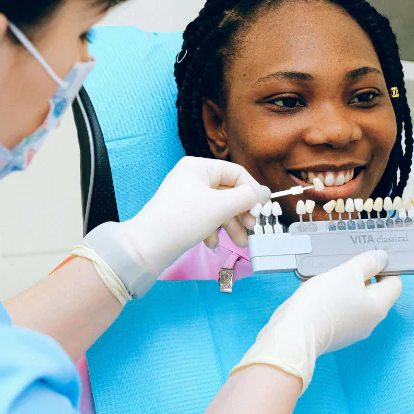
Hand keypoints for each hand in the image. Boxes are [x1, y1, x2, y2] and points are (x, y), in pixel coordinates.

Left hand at [123, 157, 269, 273]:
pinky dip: (213, 230)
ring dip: (231, 225)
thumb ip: (247, 197)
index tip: (262, 210)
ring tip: (239, 243)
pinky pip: (205, 218)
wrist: (148, 246)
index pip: (236, 173)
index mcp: (198, 166)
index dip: (252, 191)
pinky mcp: (182, 214)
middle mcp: (192, 178)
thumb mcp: (220, 206)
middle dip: (241, 212)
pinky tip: (210, 244)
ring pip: (218, 207)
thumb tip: (265, 192)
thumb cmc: (184, 219)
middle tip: (252, 228)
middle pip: (228, 191)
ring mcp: (186, 197)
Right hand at [230, 250, 401, 392]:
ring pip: (352, 300)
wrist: (295, 333)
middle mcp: (369, 322)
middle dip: (359, 275)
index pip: (395, 283)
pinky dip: (329, 298)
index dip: (385, 267)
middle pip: (372, 292)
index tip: (368, 257)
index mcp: (378, 306)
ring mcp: (352, 330)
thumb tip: (382, 258)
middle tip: (343, 263)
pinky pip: (338, 310)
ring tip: (324, 275)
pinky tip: (313, 290)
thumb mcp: (347, 273)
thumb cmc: (324, 301)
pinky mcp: (334, 334)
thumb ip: (367, 262)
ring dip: (341, 286)